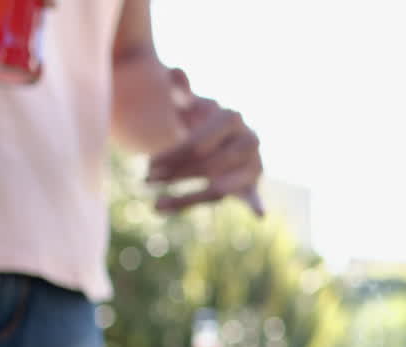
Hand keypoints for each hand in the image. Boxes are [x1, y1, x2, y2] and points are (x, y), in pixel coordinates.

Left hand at [146, 69, 264, 214]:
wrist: (222, 136)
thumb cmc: (200, 119)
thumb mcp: (189, 103)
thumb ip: (181, 90)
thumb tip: (176, 74)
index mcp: (231, 117)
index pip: (198, 143)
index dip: (172, 156)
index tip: (147, 165)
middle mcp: (248, 140)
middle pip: (207, 166)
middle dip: (175, 174)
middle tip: (145, 180)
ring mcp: (253, 163)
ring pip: (219, 188)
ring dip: (187, 199)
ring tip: (156, 207)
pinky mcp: (253, 183)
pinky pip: (253, 196)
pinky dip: (257, 204)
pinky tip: (260, 215)